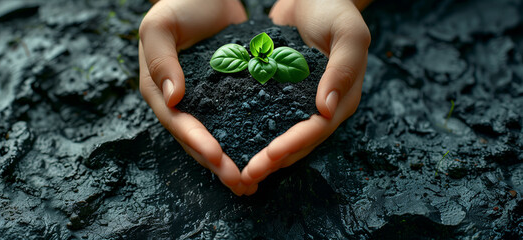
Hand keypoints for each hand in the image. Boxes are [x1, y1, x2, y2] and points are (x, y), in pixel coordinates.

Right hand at [138, 0, 250, 193]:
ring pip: (217, 137)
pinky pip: (235, 121)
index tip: (217, 158)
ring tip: (252, 183)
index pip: (177, 122)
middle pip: (197, 139)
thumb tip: (172, 99)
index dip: (196, 142)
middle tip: (241, 183)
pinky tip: (266, 155)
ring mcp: (203, 100)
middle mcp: (178, 101)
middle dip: (218, 164)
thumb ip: (161, 59)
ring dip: (233, 161)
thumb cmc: (179, 3)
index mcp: (158, 89)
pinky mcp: (225, 94)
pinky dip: (247, 139)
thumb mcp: (160, 25)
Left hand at [240, 0, 371, 193]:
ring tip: (237, 172)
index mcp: (342, 98)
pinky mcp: (282, 94)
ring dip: (261, 155)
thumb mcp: (348, 32)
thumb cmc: (335, 8)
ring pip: (281, 136)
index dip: (294, 145)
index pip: (317, 130)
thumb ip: (343, 69)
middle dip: (273, 161)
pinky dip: (252, 132)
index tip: (269, 156)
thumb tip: (325, 109)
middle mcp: (324, 107)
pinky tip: (230, 143)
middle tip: (246, 176)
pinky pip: (267, 118)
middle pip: (298, 143)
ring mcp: (302, 102)